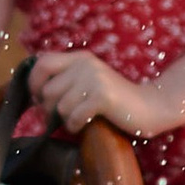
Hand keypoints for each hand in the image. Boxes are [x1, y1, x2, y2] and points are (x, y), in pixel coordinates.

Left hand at [27, 51, 167, 139]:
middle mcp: (86, 64)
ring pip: (60, 106)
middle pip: (48, 90)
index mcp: (80, 58)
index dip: (34, 84)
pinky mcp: (102, 96)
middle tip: (60, 118)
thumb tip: (35, 96)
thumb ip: (66, 81)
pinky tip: (85, 125)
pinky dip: (76, 126)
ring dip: (65, 120)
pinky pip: (74, 117)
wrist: (151, 106)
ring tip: (79, 120)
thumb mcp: (89, 82)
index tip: (38, 99)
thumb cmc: (116, 101)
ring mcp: (95, 79)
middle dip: (49, 109)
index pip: (42, 64)